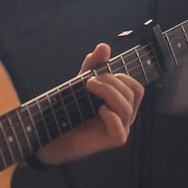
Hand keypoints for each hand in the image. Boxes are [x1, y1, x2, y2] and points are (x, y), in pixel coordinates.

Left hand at [36, 44, 143, 164]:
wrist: (51, 133)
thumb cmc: (69, 110)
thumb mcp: (81, 83)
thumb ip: (92, 66)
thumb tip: (103, 46)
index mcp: (121, 103)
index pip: (136, 87)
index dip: (122, 77)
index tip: (100, 74)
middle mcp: (125, 116)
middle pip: (134, 93)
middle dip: (112, 82)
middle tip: (90, 81)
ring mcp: (120, 129)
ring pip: (127, 108)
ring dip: (109, 92)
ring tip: (89, 89)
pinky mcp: (111, 140)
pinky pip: (120, 128)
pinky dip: (110, 115)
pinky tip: (98, 110)